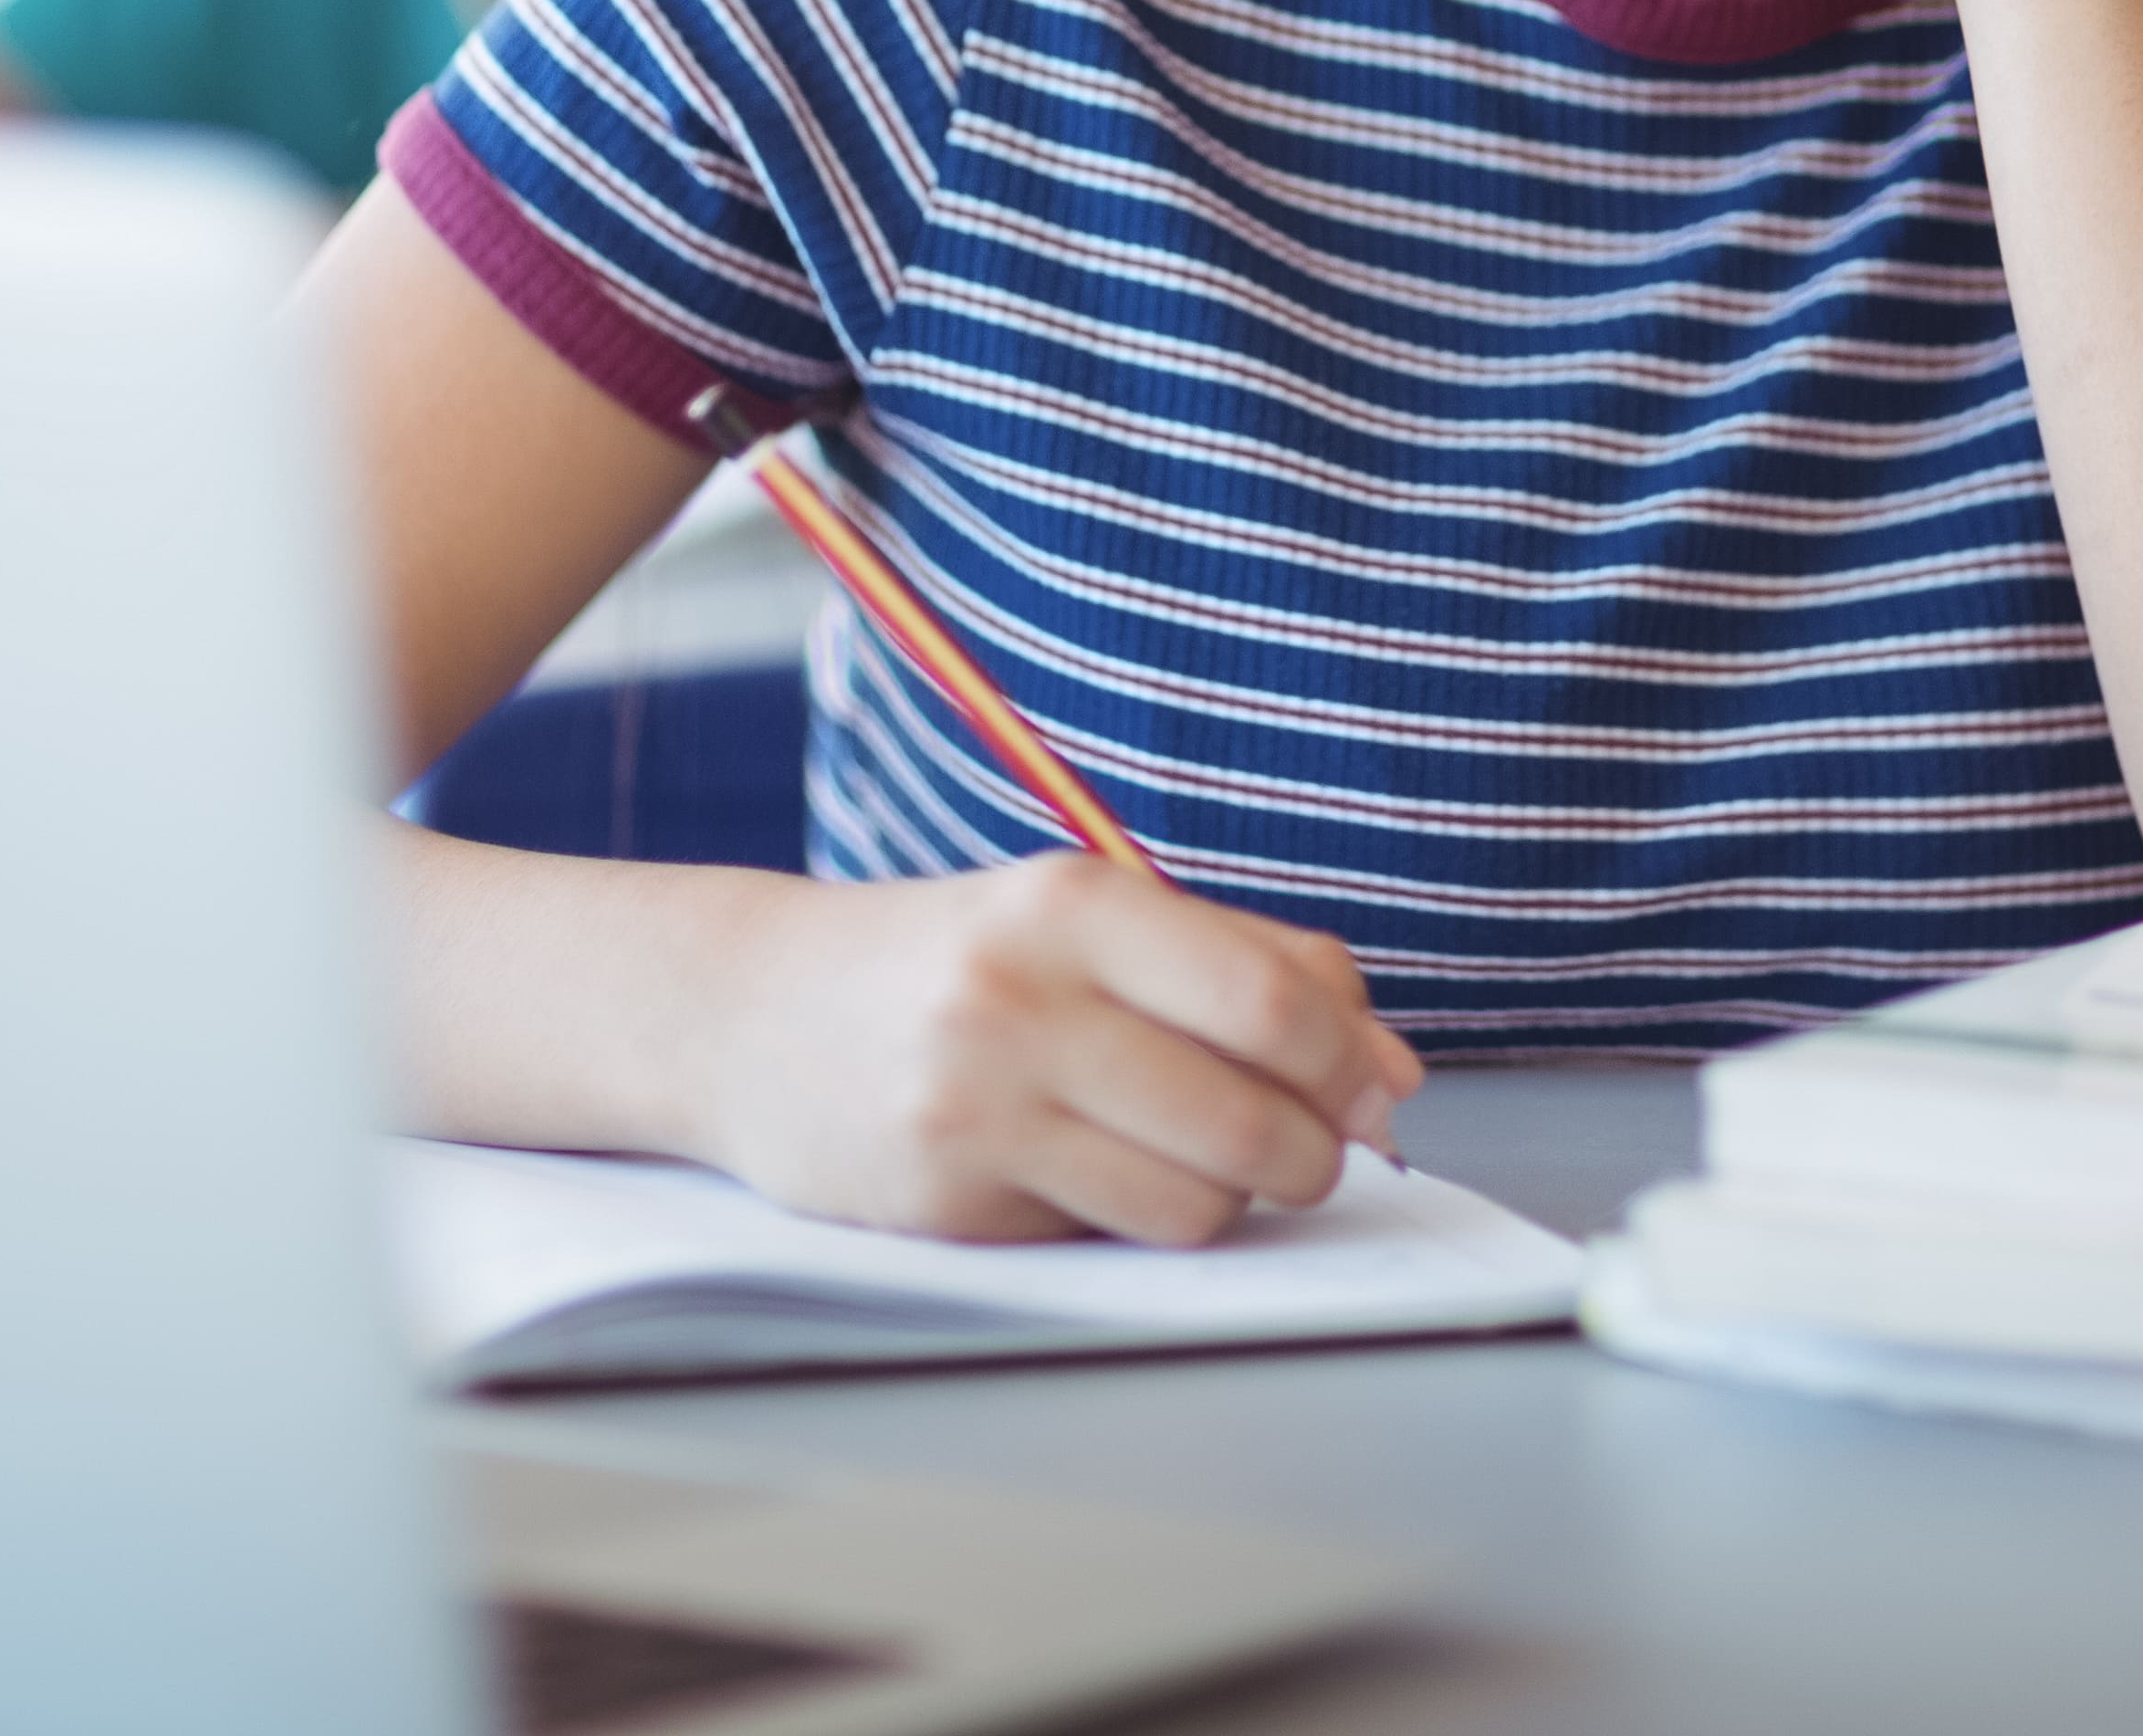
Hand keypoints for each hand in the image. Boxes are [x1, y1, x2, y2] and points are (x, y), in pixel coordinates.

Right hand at [683, 855, 1425, 1243]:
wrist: (750, 1016)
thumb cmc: (958, 962)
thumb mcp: (1089, 917)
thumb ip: (1252, 964)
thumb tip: (1392, 1074)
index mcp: (1072, 905)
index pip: (1271, 1000)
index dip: (1351, 1064)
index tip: (1374, 1092)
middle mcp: (1020, 1002)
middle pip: (1250, 1119)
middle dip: (1312, 1153)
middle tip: (1306, 1150)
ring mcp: (975, 1111)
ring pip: (1194, 1203)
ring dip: (1231, 1199)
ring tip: (1202, 1162)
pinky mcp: (946, 1206)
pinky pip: (1107, 1238)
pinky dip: (1132, 1218)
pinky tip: (1089, 1172)